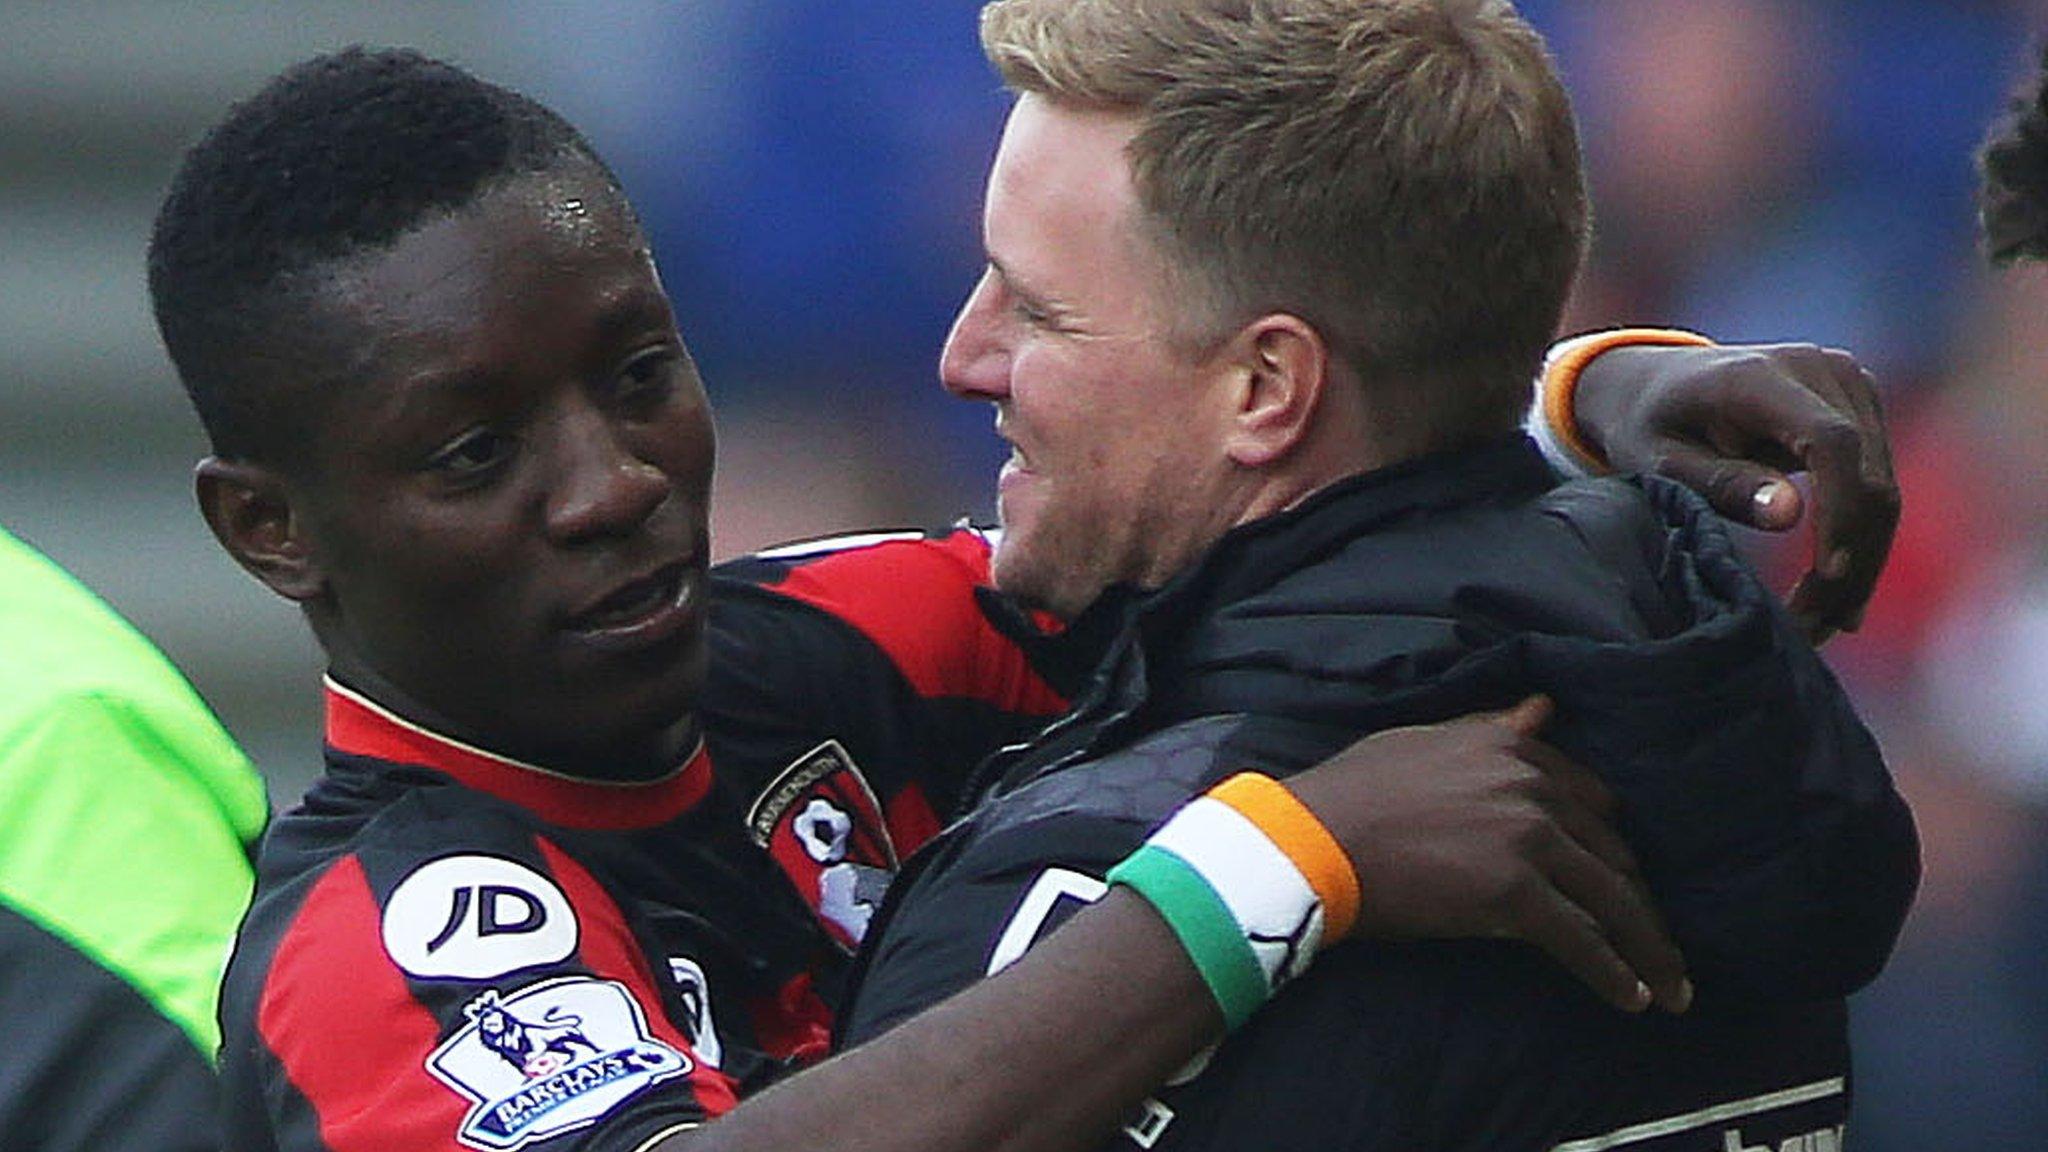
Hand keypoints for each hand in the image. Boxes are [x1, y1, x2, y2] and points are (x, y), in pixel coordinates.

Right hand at [1283, 696, 1689, 1013]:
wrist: (1313, 840)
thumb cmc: (1354, 791)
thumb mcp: (1426, 740)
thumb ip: (1489, 728)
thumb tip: (1542, 708)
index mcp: (1515, 747)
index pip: (1593, 802)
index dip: (1611, 848)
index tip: (1624, 882)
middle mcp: (1534, 788)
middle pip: (1613, 854)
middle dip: (1641, 904)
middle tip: (1659, 946)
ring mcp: (1531, 840)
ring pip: (1614, 900)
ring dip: (1649, 949)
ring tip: (1670, 986)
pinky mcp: (1518, 896)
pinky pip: (1585, 942)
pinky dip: (1616, 975)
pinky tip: (1634, 999)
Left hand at [1573, 342, 1899, 642]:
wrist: (1658, 383)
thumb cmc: (1649, 425)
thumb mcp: (1659, 461)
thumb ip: (1721, 484)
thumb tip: (1790, 516)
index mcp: (1762, 376)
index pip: (1830, 442)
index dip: (1840, 509)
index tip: (1828, 573)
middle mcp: (1821, 369)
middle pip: (1868, 472)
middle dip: (1852, 556)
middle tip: (1818, 626)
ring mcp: (1849, 384)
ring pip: (1883, 485)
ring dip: (1862, 559)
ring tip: (1825, 623)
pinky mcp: (1860, 407)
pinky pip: (1878, 481)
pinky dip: (1862, 538)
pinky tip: (1839, 593)